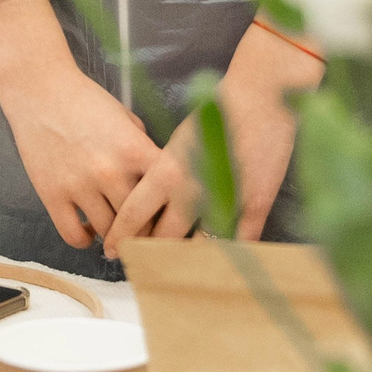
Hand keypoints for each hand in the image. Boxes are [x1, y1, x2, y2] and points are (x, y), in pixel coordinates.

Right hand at [0, 0, 161, 249]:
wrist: (37, 89)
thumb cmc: (85, 100)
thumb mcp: (125, 118)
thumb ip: (144, 150)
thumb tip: (160, 183)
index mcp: (134, 150)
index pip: (167, 197)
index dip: (172, 213)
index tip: (171, 221)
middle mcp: (109, 171)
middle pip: (141, 223)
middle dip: (145, 231)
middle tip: (144, 234)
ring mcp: (79, 185)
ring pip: (109, 233)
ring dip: (115, 236)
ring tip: (115, 230)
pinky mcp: (51, 193)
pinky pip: (73, 235)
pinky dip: (85, 238)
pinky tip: (87, 228)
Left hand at [106, 19, 321, 256]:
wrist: (259, 100)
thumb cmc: (215, 112)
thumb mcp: (178, 141)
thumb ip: (163, 171)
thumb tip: (151, 198)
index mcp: (165, 172)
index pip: (134, 214)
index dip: (121, 236)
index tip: (112, 249)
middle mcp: (189, 192)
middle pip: (162, 237)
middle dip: (149, 253)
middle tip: (139, 266)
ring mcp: (222, 202)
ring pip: (197, 246)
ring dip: (185, 259)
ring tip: (173, 272)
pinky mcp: (253, 207)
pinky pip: (236, 243)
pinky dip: (225, 256)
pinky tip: (215, 267)